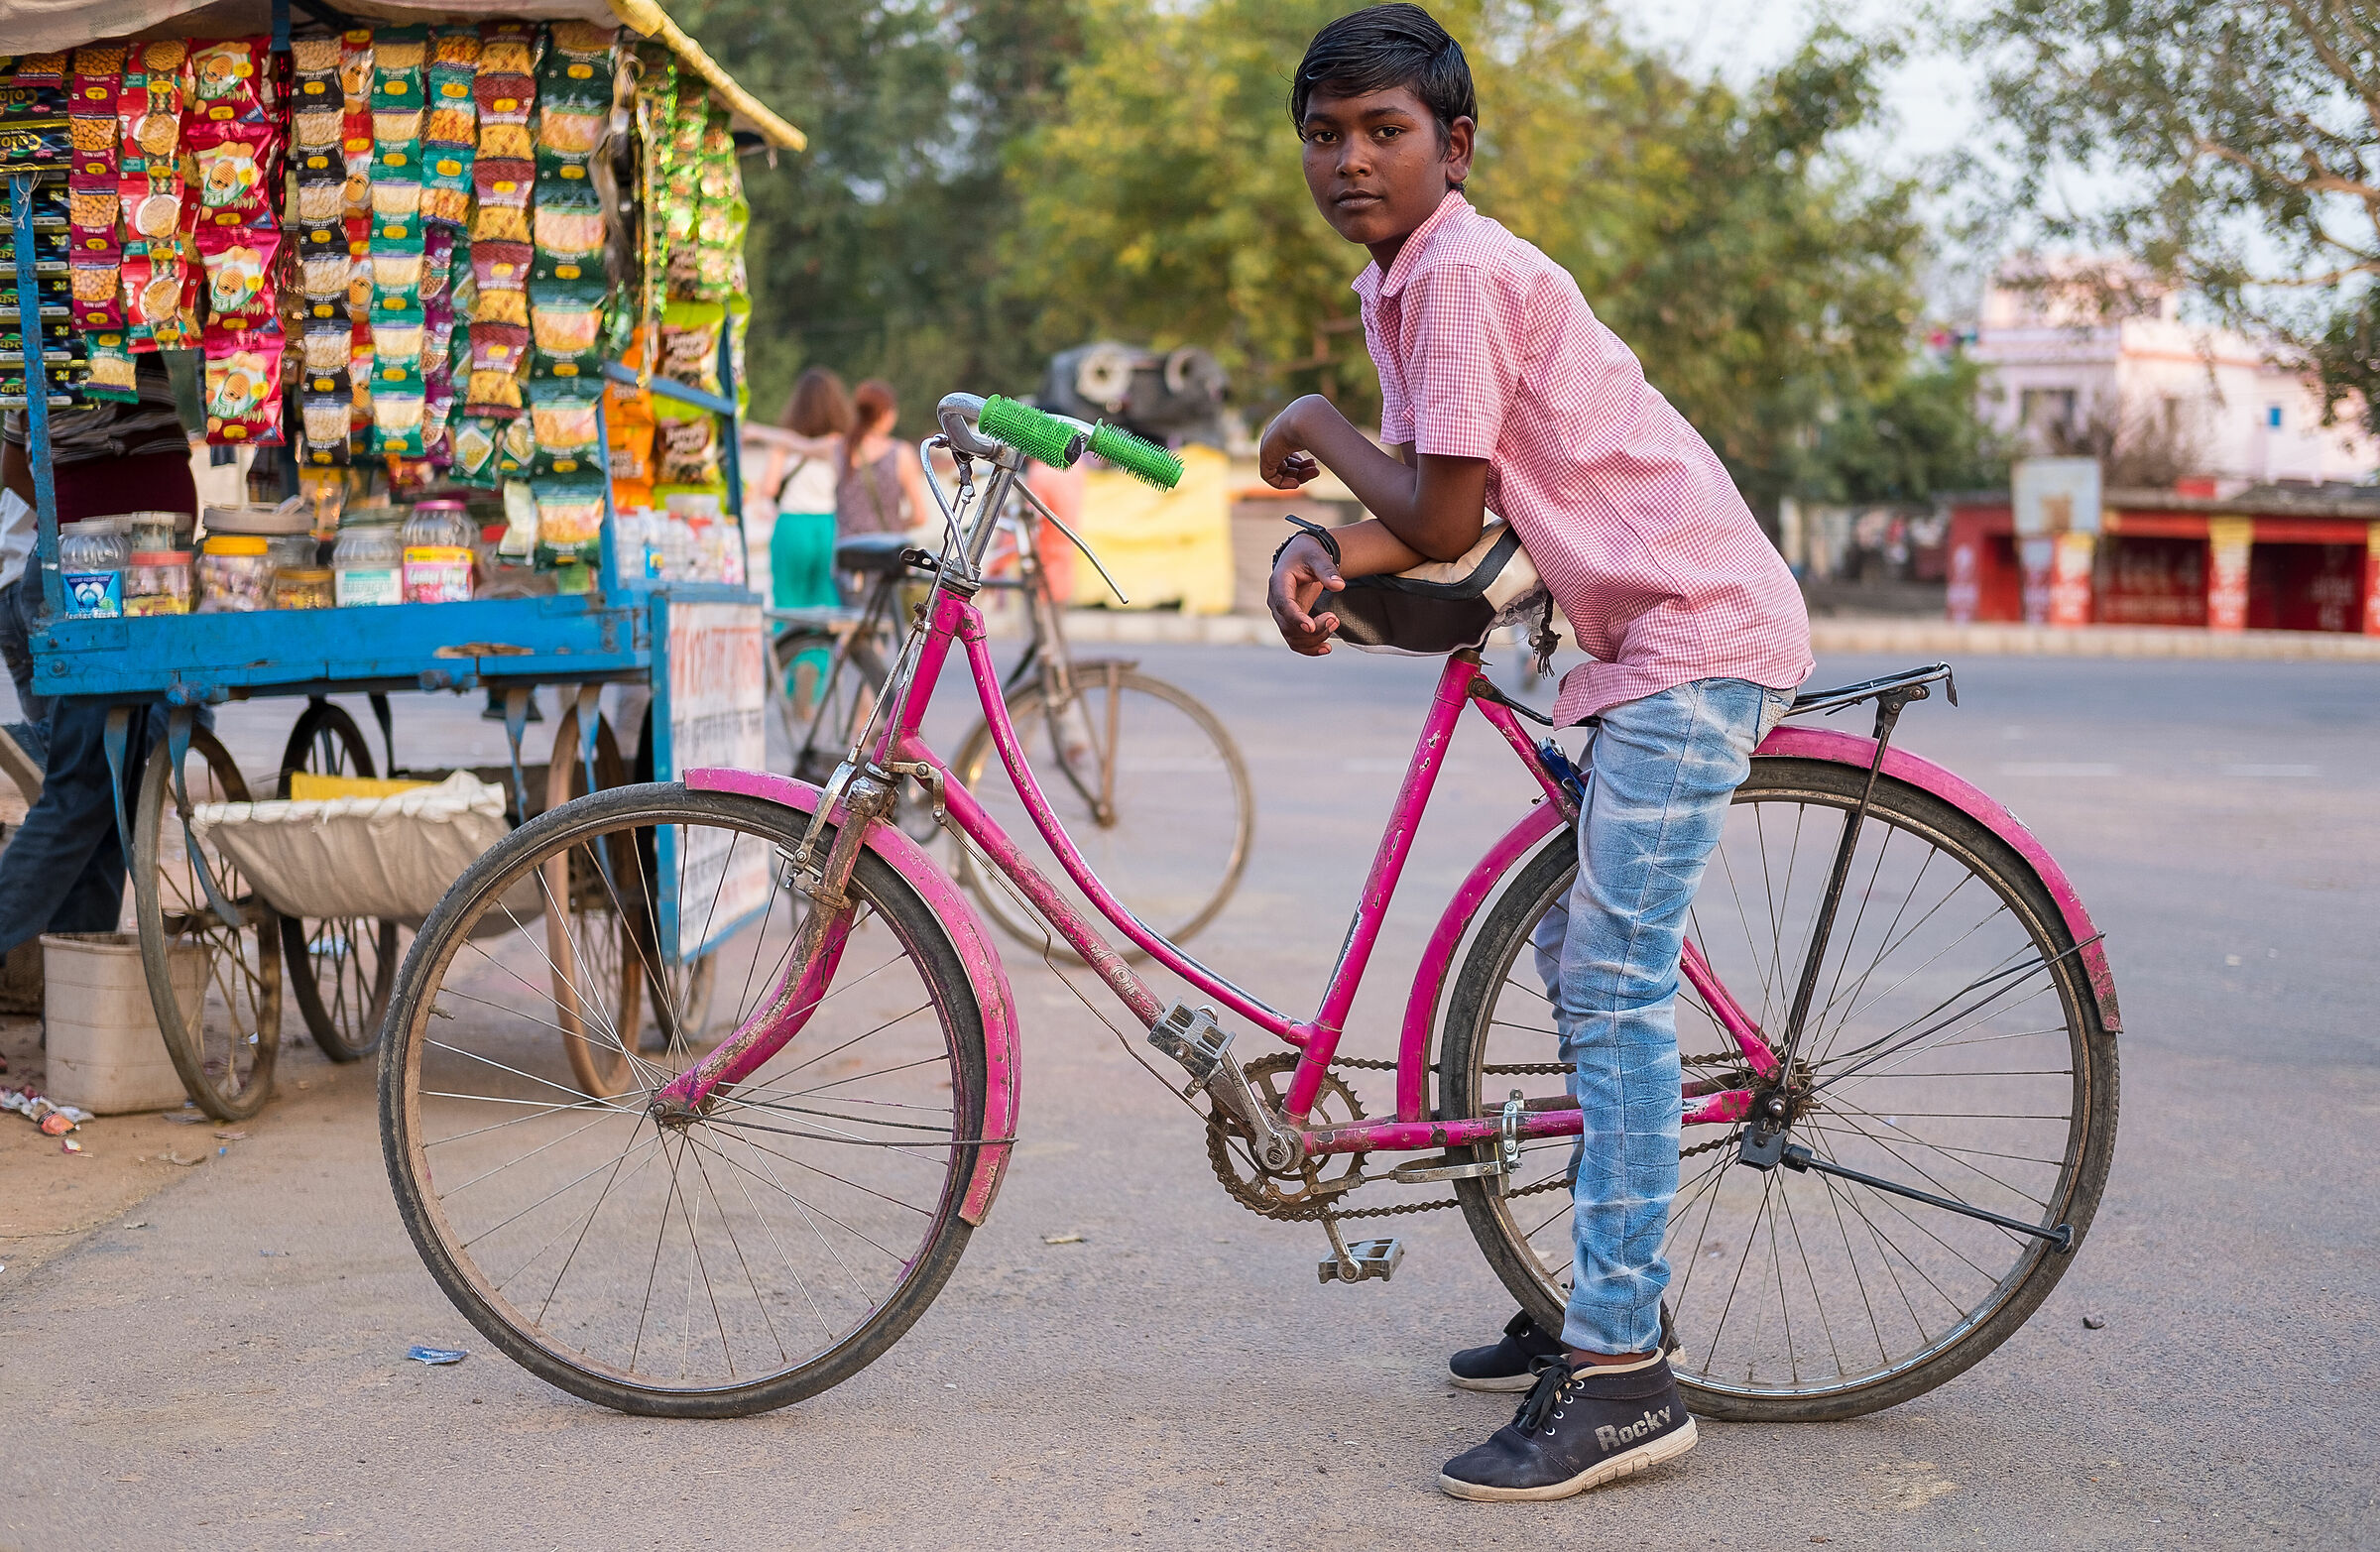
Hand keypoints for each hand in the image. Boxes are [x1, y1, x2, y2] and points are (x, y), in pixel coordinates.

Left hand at [1259, 399, 1321, 489]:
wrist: (1307, 418)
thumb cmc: (1317, 425)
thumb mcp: (1320, 436)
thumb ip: (1322, 444)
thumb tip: (1338, 450)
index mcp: (1286, 432)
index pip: (1289, 454)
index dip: (1301, 463)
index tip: (1313, 464)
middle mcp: (1275, 440)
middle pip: (1286, 464)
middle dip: (1302, 471)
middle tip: (1316, 472)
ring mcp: (1269, 447)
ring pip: (1279, 472)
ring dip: (1297, 477)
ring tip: (1312, 474)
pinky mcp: (1265, 456)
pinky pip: (1269, 477)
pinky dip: (1283, 483)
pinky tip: (1296, 483)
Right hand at [1267, 534, 1343, 655]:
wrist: (1301, 557)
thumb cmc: (1308, 555)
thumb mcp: (1318, 557)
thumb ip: (1327, 571)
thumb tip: (1339, 586)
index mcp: (1278, 583)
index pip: (1283, 605)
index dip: (1296, 618)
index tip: (1311, 627)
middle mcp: (1275, 601)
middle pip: (1289, 625)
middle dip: (1314, 628)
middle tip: (1335, 619)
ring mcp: (1281, 614)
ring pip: (1292, 637)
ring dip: (1315, 638)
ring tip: (1335, 623)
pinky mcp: (1290, 621)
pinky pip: (1295, 641)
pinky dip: (1310, 648)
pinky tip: (1326, 648)